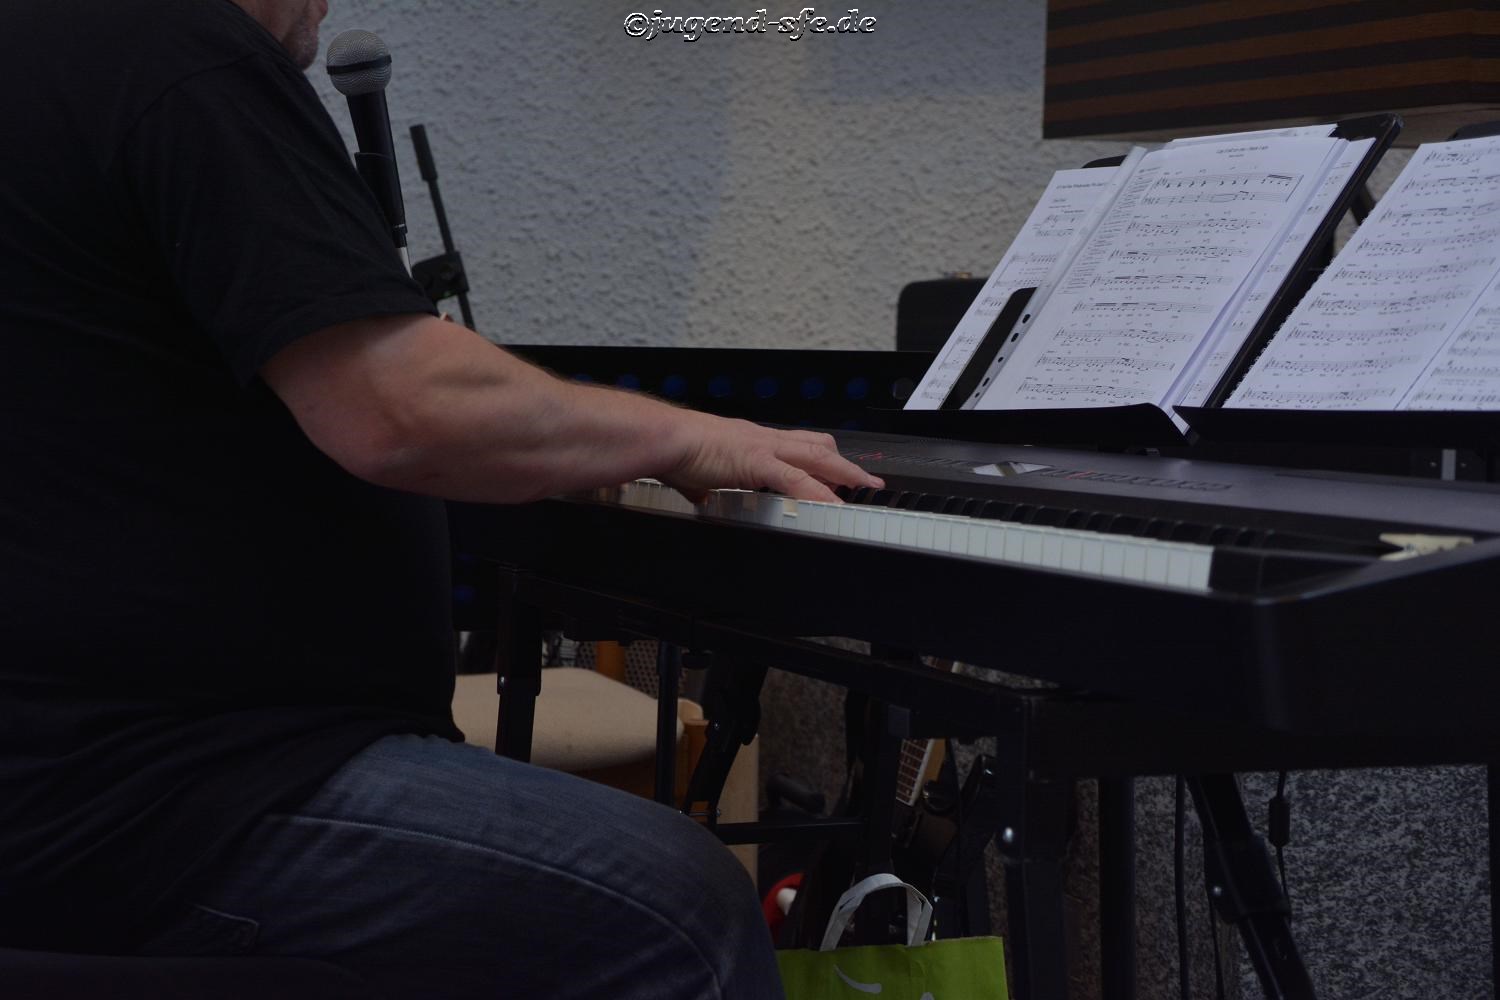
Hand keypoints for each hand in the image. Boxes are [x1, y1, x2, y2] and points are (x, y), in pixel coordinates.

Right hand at [660, 411, 883, 503]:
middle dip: (845, 463)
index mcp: (750, 441)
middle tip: (868, 479)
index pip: (795, 445)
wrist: (664, 438)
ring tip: (867, 488)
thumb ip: (702, 485)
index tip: (836, 472)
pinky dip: (820, 493)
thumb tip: (697, 494)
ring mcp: (763, 447)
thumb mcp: (694, 473)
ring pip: (817, 457)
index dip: (820, 458)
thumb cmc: (672, 451)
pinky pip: (797, 479)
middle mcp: (763, 438)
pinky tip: (836, 507)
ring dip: (846, 473)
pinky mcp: (757, 461)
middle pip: (817, 446)